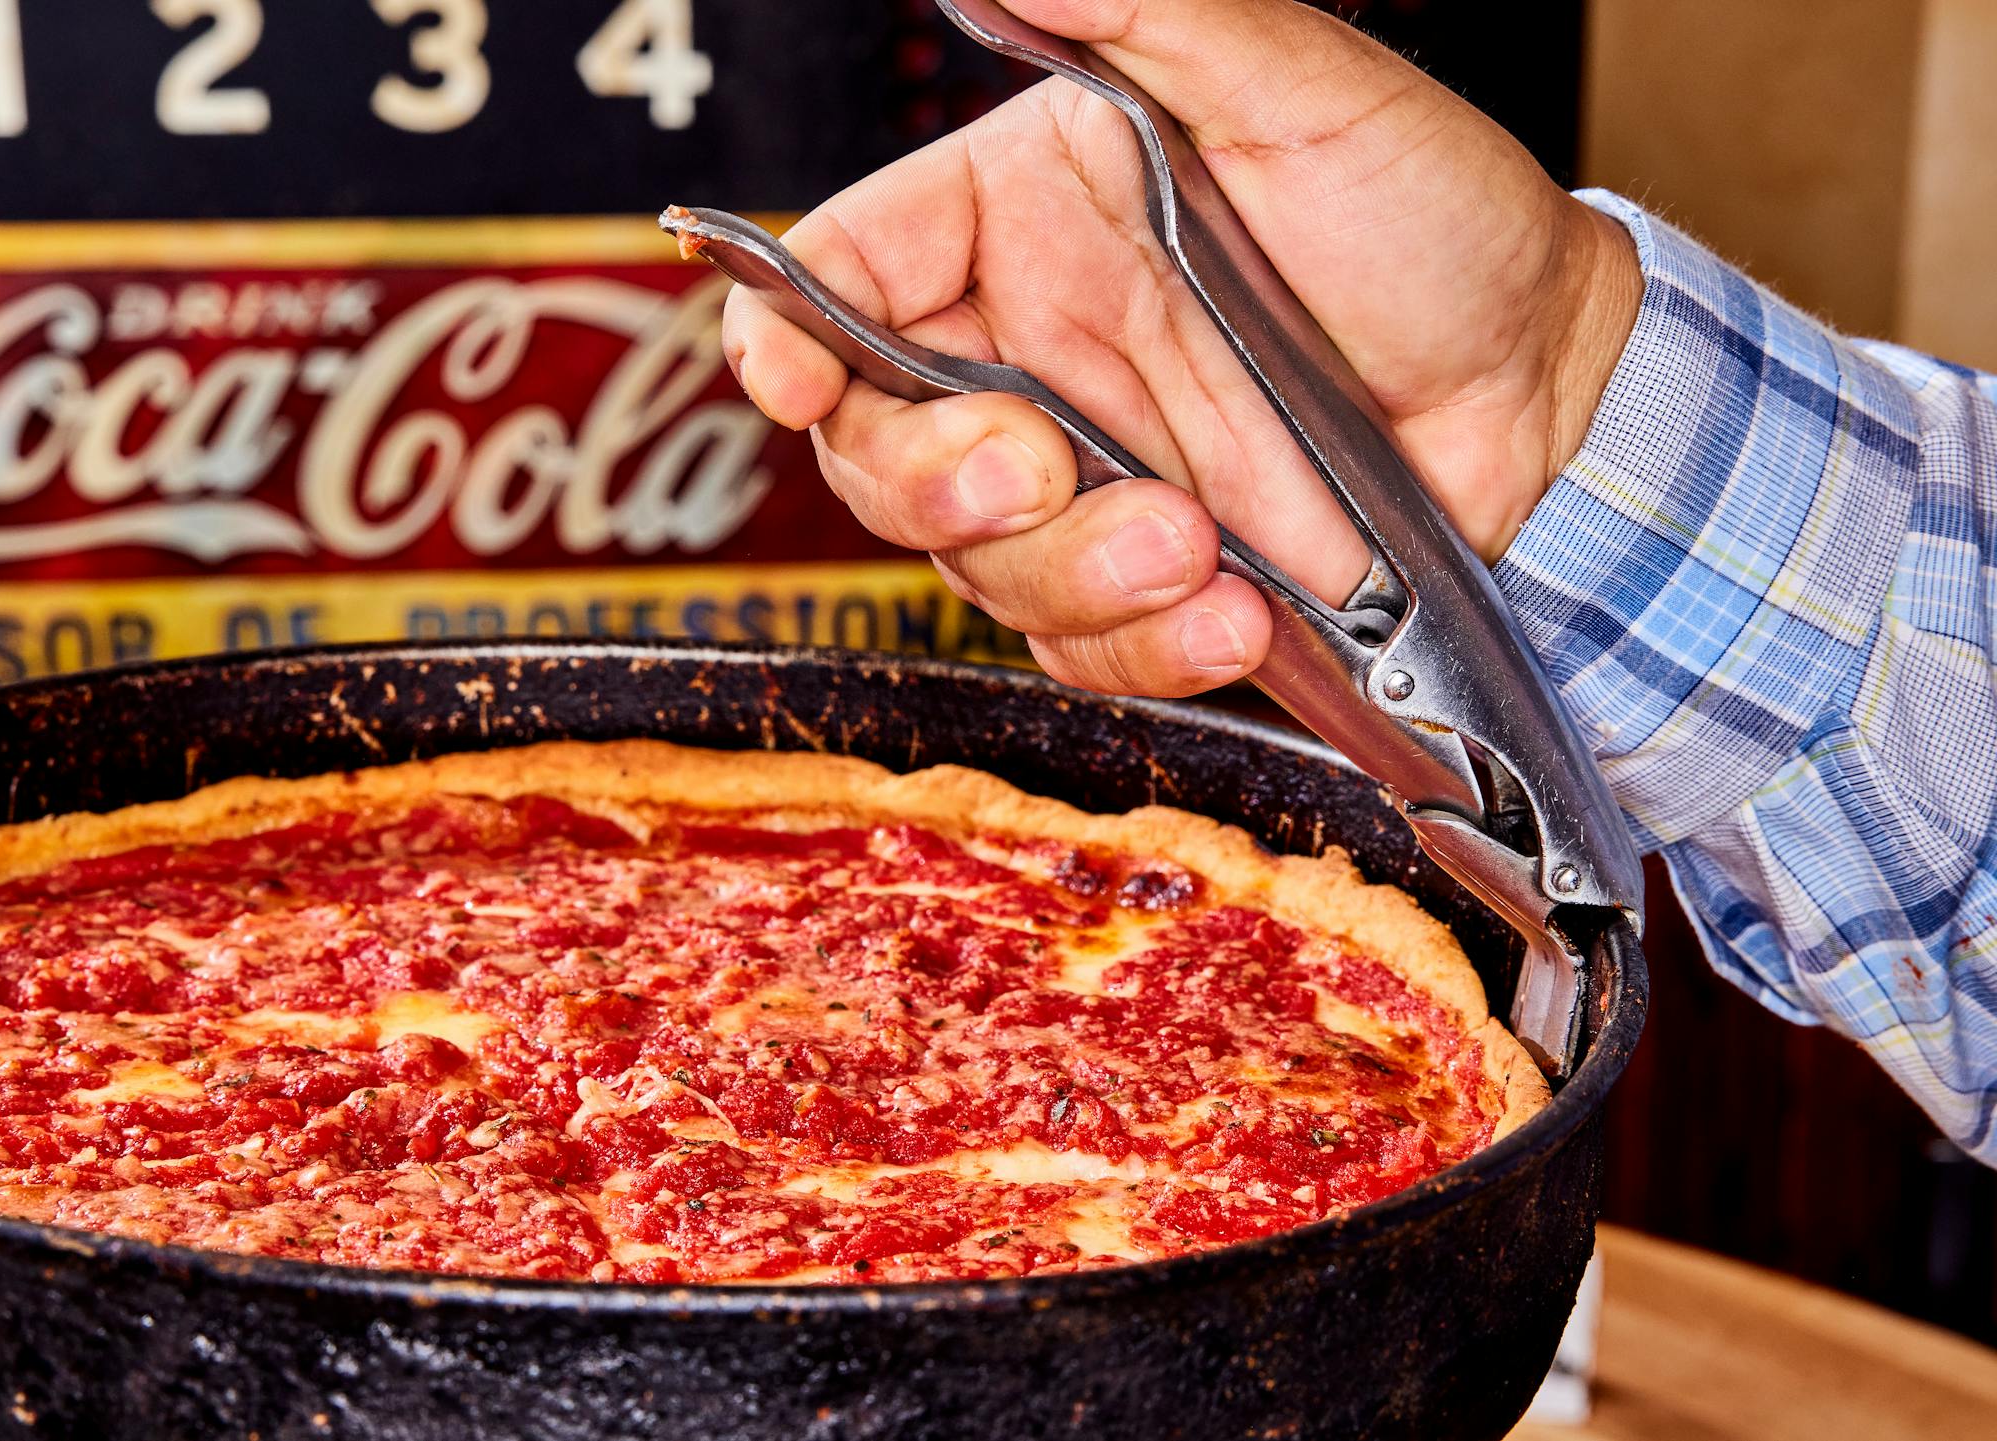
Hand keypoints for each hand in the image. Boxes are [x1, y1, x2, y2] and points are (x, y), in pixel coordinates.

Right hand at [722, 0, 1640, 698]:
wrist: (1548, 399)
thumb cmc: (1440, 225)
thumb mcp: (1302, 92)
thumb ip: (1147, 14)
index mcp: (1030, 221)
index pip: (844, 277)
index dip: (785, 338)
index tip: (792, 385)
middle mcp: (1035, 353)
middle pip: (876, 448)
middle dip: (936, 480)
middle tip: (1040, 469)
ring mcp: (1089, 478)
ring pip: (973, 567)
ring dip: (1069, 573)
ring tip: (1199, 543)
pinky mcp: (1143, 583)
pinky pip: (1077, 647)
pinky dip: (1143, 645)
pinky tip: (1236, 609)